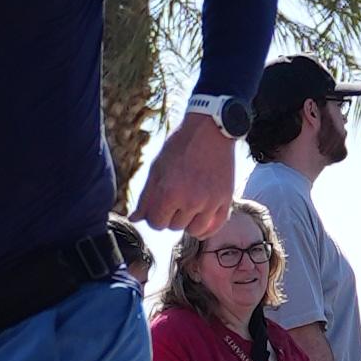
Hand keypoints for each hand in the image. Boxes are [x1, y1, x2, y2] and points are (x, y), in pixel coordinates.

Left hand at [133, 107, 237, 231]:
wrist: (210, 129)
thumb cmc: (179, 146)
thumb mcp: (157, 168)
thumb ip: (146, 196)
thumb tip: (135, 219)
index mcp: (169, 192)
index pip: (156, 223)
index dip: (153, 216)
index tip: (157, 205)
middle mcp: (191, 201)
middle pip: (174, 227)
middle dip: (170, 215)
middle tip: (174, 198)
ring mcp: (210, 202)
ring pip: (194, 230)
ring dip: (187, 221)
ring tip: (187, 206)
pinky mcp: (226, 200)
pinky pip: (215, 227)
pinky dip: (207, 227)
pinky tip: (200, 218)